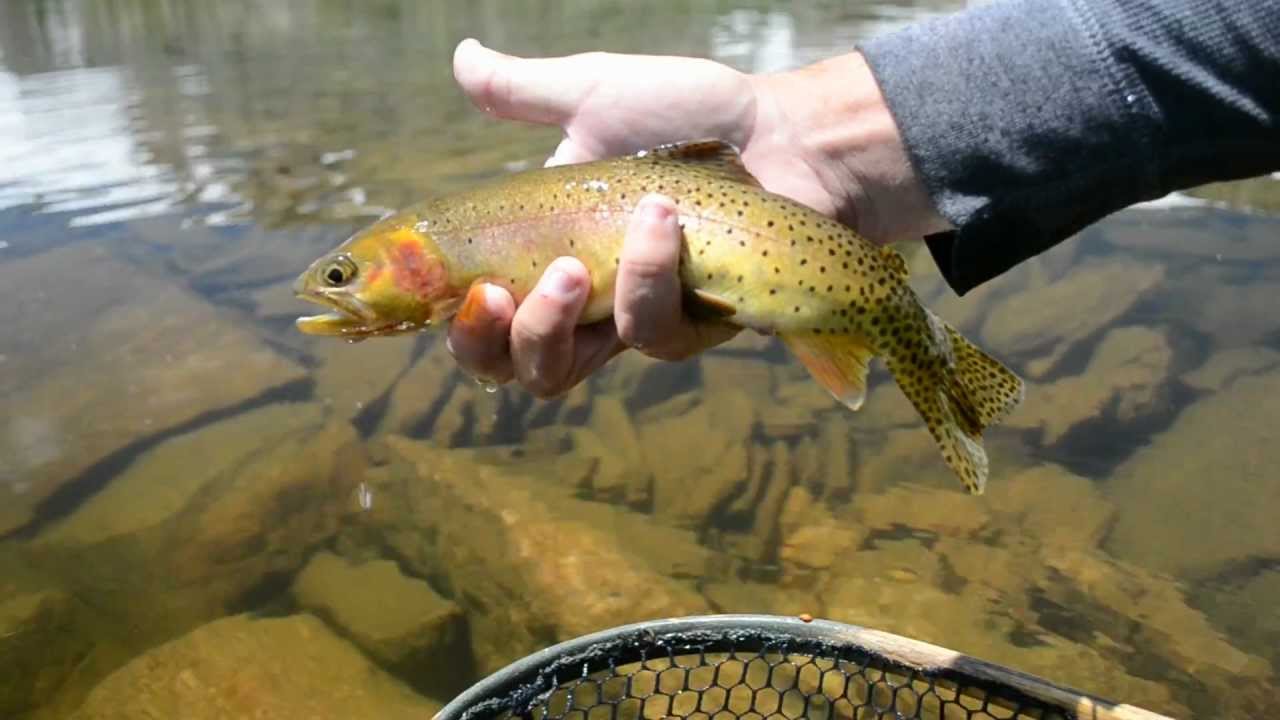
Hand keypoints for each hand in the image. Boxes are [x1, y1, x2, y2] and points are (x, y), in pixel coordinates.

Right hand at [445, 39, 948, 397]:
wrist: (784, 134)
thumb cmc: (692, 116)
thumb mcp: (597, 95)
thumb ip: (526, 90)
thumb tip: (462, 56)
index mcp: (543, 252)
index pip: (478, 314)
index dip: (450, 322)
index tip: (443, 290)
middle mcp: (582, 300)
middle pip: (508, 365)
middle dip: (488, 341)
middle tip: (495, 295)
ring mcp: (633, 318)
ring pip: (563, 370)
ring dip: (554, 319)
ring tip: (575, 263)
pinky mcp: (690, 329)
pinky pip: (650, 335)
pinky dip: (646, 278)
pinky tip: (662, 223)